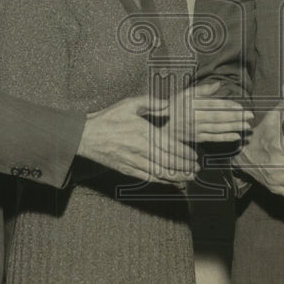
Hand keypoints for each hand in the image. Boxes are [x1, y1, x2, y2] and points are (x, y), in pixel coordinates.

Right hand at [77, 95, 196, 185]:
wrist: (86, 136)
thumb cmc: (109, 118)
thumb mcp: (129, 104)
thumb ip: (151, 103)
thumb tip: (169, 105)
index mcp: (143, 132)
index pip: (170, 145)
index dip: (185, 153)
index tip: (195, 156)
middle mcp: (140, 149)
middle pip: (168, 161)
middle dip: (185, 167)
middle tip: (196, 170)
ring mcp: (133, 161)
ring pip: (159, 172)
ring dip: (176, 176)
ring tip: (188, 178)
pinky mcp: (126, 169)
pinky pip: (147, 177)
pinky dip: (161, 181)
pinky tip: (170, 181)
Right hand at [138, 80, 253, 143]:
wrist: (159, 126)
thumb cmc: (173, 108)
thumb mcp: (184, 94)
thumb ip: (202, 90)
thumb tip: (218, 84)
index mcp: (192, 105)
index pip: (213, 105)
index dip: (228, 106)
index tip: (242, 106)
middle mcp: (194, 118)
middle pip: (218, 117)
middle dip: (235, 117)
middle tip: (250, 117)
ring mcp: (195, 130)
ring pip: (217, 128)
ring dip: (233, 127)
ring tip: (246, 127)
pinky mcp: (195, 139)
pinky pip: (212, 138)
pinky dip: (224, 138)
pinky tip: (236, 137)